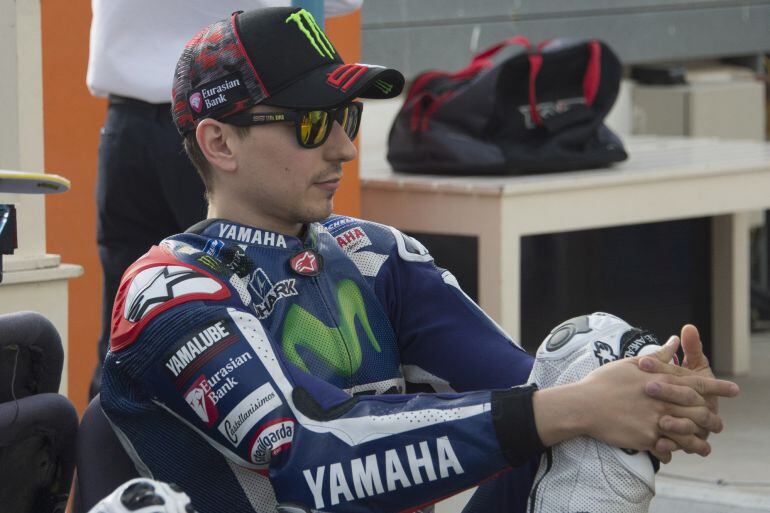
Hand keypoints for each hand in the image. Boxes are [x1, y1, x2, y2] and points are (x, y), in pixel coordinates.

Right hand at [561, 337, 735, 454]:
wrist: (583, 405)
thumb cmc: (604, 382)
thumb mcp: (630, 364)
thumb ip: (657, 355)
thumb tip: (673, 340)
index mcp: (660, 379)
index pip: (696, 382)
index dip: (717, 387)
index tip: (734, 390)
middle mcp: (662, 399)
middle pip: (698, 410)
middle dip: (711, 418)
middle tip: (718, 424)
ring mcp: (655, 420)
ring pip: (687, 433)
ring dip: (697, 441)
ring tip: (703, 447)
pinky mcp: (647, 438)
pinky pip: (667, 448)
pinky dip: (672, 452)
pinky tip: (674, 454)